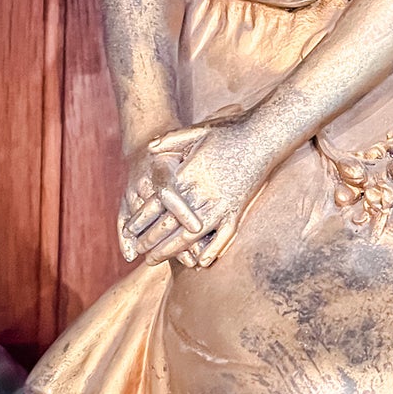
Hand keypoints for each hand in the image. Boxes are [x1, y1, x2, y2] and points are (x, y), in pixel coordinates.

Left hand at [123, 115, 277, 267]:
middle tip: (138, 251)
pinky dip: (212, 250)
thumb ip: (170, 140)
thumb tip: (148, 148)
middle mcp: (202, 194)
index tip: (129, 230)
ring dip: (171, 250)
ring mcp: (221, 204)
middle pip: (170, 225)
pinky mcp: (238, 209)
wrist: (263, 136)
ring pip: (191, 235)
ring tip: (156, 260)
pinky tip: (200, 263)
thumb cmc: (230, 131)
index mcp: (188, 175)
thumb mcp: (196, 131)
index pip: (158, 203)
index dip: (141, 219)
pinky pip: (224, 235)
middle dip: (151, 240)